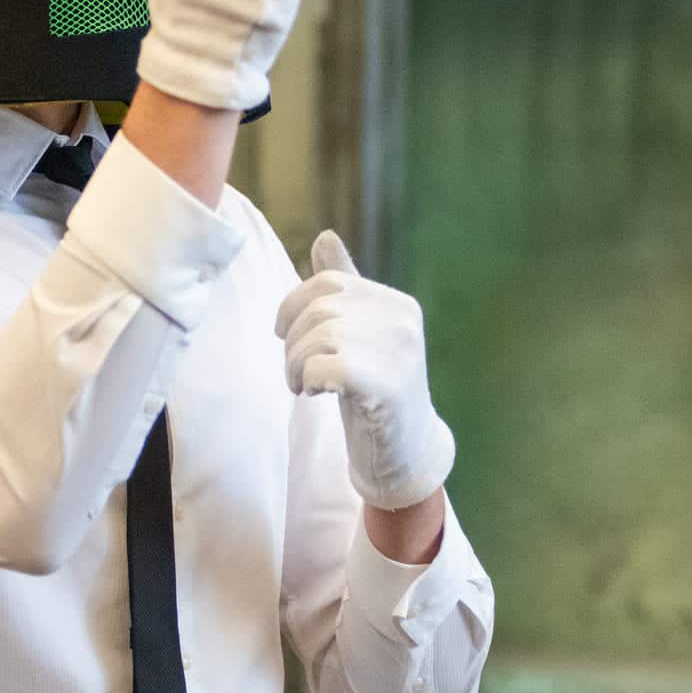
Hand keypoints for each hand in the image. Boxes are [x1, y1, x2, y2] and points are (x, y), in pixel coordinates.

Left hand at [274, 230, 455, 510]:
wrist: (404, 455)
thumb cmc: (374, 393)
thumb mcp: (357, 336)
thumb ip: (344, 289)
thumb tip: (324, 237)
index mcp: (397, 303)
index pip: (327, 282)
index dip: (292, 307)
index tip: (287, 337)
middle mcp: (403, 320)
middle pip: (318, 310)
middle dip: (293, 343)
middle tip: (299, 375)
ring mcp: (399, 350)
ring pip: (318, 337)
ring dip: (297, 366)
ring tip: (308, 386)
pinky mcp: (387, 383)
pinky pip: (325, 365)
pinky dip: (309, 380)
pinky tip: (319, 394)